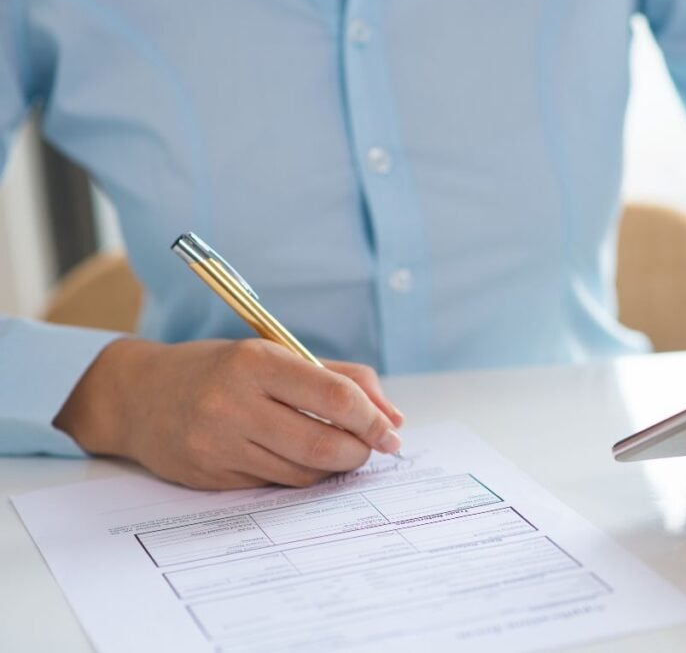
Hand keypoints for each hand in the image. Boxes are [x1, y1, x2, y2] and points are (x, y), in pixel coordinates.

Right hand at [55, 338, 404, 489]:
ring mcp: (220, 444)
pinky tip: (301, 459)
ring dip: (335, 467)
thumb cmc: (219, 370)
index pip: (334, 396)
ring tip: (340, 451)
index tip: (391, 429)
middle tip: (373, 448)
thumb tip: (394, 418)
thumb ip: (340, 378)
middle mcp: (234, 404)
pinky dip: (302, 476)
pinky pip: (277, 485)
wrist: (138, 396)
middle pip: (324, 444)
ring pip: (304, 473)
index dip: (372, 418)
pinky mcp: (212, 476)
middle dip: (361, 451)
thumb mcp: (275, 354)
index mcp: (256, 362)